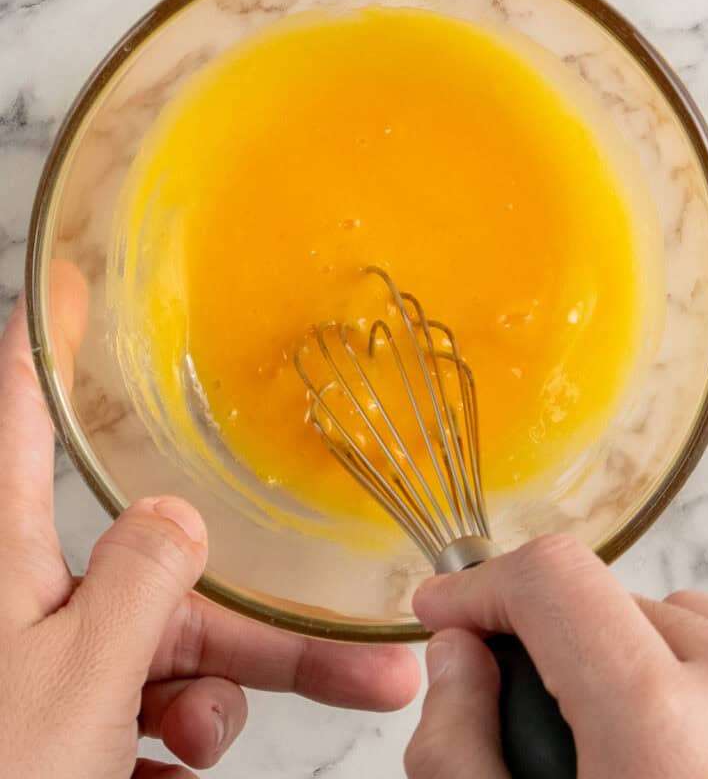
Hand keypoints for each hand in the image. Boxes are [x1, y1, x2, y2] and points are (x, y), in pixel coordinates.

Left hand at [0, 262, 418, 778]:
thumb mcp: (75, 682)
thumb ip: (139, 584)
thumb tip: (177, 518)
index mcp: (9, 557)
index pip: (24, 414)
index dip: (48, 341)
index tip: (73, 285)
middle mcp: (31, 601)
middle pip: (164, 575)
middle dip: (262, 623)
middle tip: (365, 660)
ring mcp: (51, 666)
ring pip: (169, 655)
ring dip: (211, 704)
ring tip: (196, 751)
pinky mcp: (64, 724)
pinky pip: (144, 713)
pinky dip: (171, 743)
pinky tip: (167, 774)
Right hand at [406, 534, 707, 777]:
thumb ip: (458, 750)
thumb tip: (458, 653)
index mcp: (660, 726)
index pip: (551, 577)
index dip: (482, 587)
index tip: (451, 611)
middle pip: (605, 601)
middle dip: (556, 645)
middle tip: (543, 724)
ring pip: (672, 619)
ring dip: (629, 662)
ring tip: (627, 752)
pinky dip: (692, 677)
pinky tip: (682, 750)